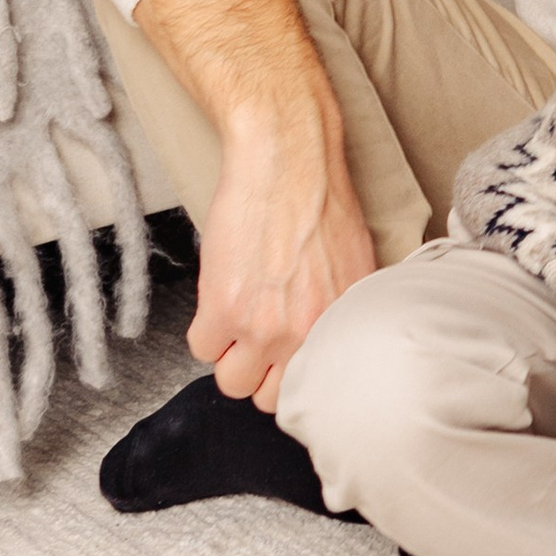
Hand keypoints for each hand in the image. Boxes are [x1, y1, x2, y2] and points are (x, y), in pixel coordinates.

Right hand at [136, 0, 373, 406]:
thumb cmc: (324, 200)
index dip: (293, 375)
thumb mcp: (354, 265)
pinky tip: (218, 297)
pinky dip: (205, 327)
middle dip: (259, 371)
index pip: (313, 391)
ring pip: (230, 380)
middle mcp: (307, 334)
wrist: (289, 159)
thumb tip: (330, 341)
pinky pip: (201, 347)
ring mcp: (263, 327)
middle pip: (266, 396)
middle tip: (256, 338)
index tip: (284, 361)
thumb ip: (340, 312)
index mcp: (342, 325)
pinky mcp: (224, 308)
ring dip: (229, 354)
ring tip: (236, 318)